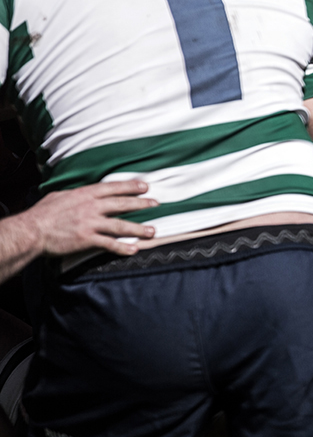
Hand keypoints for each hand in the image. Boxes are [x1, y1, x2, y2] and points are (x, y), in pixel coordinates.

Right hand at [23, 180, 156, 256]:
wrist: (32, 231)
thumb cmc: (43, 213)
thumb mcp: (59, 195)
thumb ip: (76, 194)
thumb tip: (83, 193)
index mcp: (85, 194)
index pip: (114, 188)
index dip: (131, 187)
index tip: (145, 187)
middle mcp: (92, 207)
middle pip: (123, 204)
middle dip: (142, 204)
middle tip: (156, 204)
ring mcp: (91, 223)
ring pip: (121, 225)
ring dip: (139, 228)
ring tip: (153, 231)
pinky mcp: (87, 239)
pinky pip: (110, 243)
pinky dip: (123, 247)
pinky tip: (134, 249)